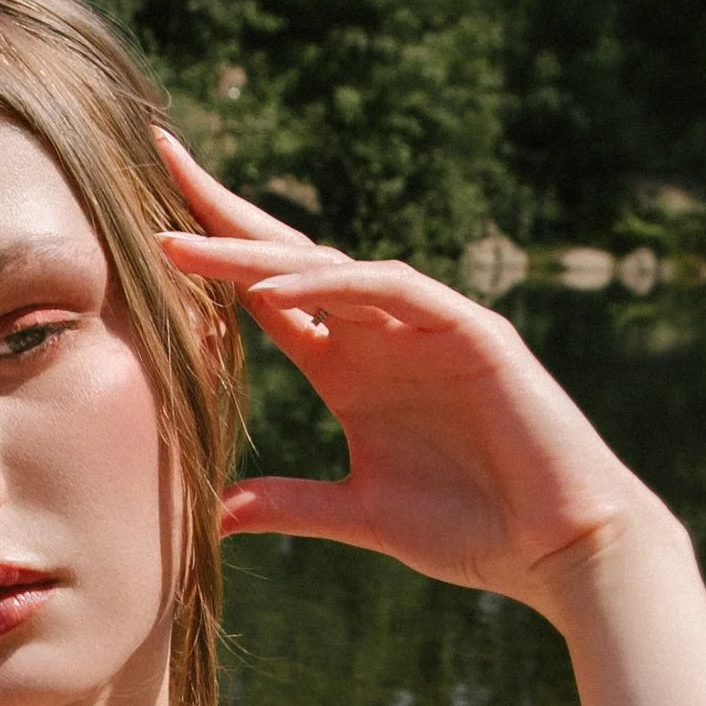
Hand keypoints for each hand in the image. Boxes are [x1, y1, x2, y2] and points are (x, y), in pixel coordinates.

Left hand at [155, 132, 654, 614]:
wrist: (560, 548)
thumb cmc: (473, 530)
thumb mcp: (360, 514)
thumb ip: (292, 505)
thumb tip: (215, 517)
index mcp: (351, 369)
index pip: (267, 297)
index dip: (210, 260)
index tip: (145, 230)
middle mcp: (381, 334)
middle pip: (288, 258)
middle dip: (224, 212)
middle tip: (160, 157)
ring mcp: (425, 325)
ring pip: (328, 264)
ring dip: (254, 252)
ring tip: (181, 241)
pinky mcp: (468, 329)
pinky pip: (386, 289)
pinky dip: (328, 286)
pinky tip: (270, 291)